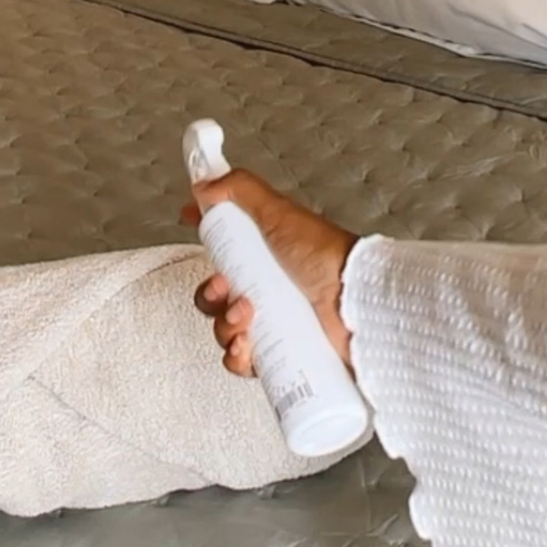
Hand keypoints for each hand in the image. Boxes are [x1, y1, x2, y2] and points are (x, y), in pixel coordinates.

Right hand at [182, 170, 357, 377]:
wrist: (356, 302)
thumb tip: (205, 184)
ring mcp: (272, 324)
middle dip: (211, 297)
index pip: (222, 250)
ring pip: (224, 332)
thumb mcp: (279, 213)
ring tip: (247, 319)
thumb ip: (241, 190)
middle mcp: (265, 291)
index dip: (203, 243)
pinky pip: (242, 363)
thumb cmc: (324, 256)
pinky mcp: (280, 355)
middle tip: (228, 290)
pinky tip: (248, 349)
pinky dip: (237, 358)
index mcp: (262, 258)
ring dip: (224, 327)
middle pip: (214, 299)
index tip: (190, 227)